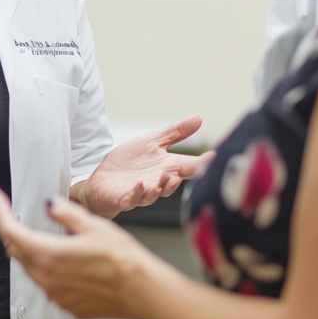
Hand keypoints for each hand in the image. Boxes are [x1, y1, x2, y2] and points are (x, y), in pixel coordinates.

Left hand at [0, 186, 170, 318]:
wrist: (142, 291)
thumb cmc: (124, 260)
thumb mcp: (95, 226)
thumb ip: (66, 214)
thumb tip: (51, 205)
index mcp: (49, 254)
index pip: (10, 230)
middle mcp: (46, 278)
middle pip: (19, 252)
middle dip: (19, 234)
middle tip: (31, 222)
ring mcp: (55, 295)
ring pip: (34, 271)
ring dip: (39, 256)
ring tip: (65, 246)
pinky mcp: (67, 305)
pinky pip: (51, 287)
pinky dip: (56, 274)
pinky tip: (79, 268)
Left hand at [79, 116, 215, 216]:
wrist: (103, 179)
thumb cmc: (130, 163)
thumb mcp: (152, 142)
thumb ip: (175, 133)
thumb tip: (199, 118)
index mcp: (168, 167)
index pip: (190, 166)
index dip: (203, 164)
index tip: (214, 158)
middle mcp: (158, 181)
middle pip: (173, 183)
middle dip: (177, 179)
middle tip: (180, 173)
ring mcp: (141, 192)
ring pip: (154, 194)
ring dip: (159, 188)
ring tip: (162, 179)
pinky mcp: (124, 198)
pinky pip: (132, 199)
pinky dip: (137, 194)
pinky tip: (140, 186)